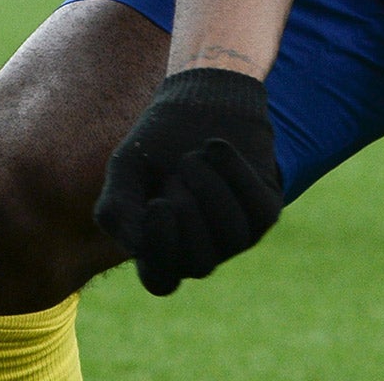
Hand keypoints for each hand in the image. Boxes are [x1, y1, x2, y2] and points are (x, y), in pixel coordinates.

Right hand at [94, 67, 283, 295]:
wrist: (199, 101)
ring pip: (234, 237)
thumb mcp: (126, 170)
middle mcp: (202, 252)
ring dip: (212, 191)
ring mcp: (237, 235)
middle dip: (188, 214)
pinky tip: (215, 147)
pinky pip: (258, 212)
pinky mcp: (265, 210)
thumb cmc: (157, 144)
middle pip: (200, 264)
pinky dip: (236, 175)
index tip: (157, 204)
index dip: (161, 252)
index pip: (162, 283)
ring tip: (194, 156)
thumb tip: (140, 249)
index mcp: (162, 253)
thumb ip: (118, 212)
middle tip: (177, 172)